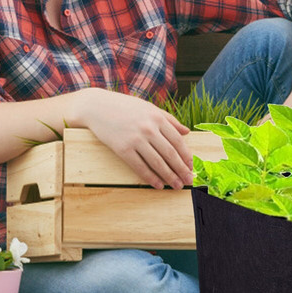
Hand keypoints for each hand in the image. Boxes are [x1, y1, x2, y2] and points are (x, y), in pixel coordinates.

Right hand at [75, 88, 193, 188]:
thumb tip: (186, 132)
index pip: (177, 141)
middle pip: (170, 153)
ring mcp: (135, 139)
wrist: (98, 107)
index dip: (186, 155)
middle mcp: (149, 129)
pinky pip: (139, 167)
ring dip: (169, 176)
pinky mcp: (122, 149)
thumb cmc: (125, 106)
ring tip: (177, 185)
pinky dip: (150, 178)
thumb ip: (169, 119)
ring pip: (157, 162)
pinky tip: (158, 185)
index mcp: (157, 118)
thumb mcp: (149, 108)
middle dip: (181, 169)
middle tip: (188, 180)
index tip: (192, 166)